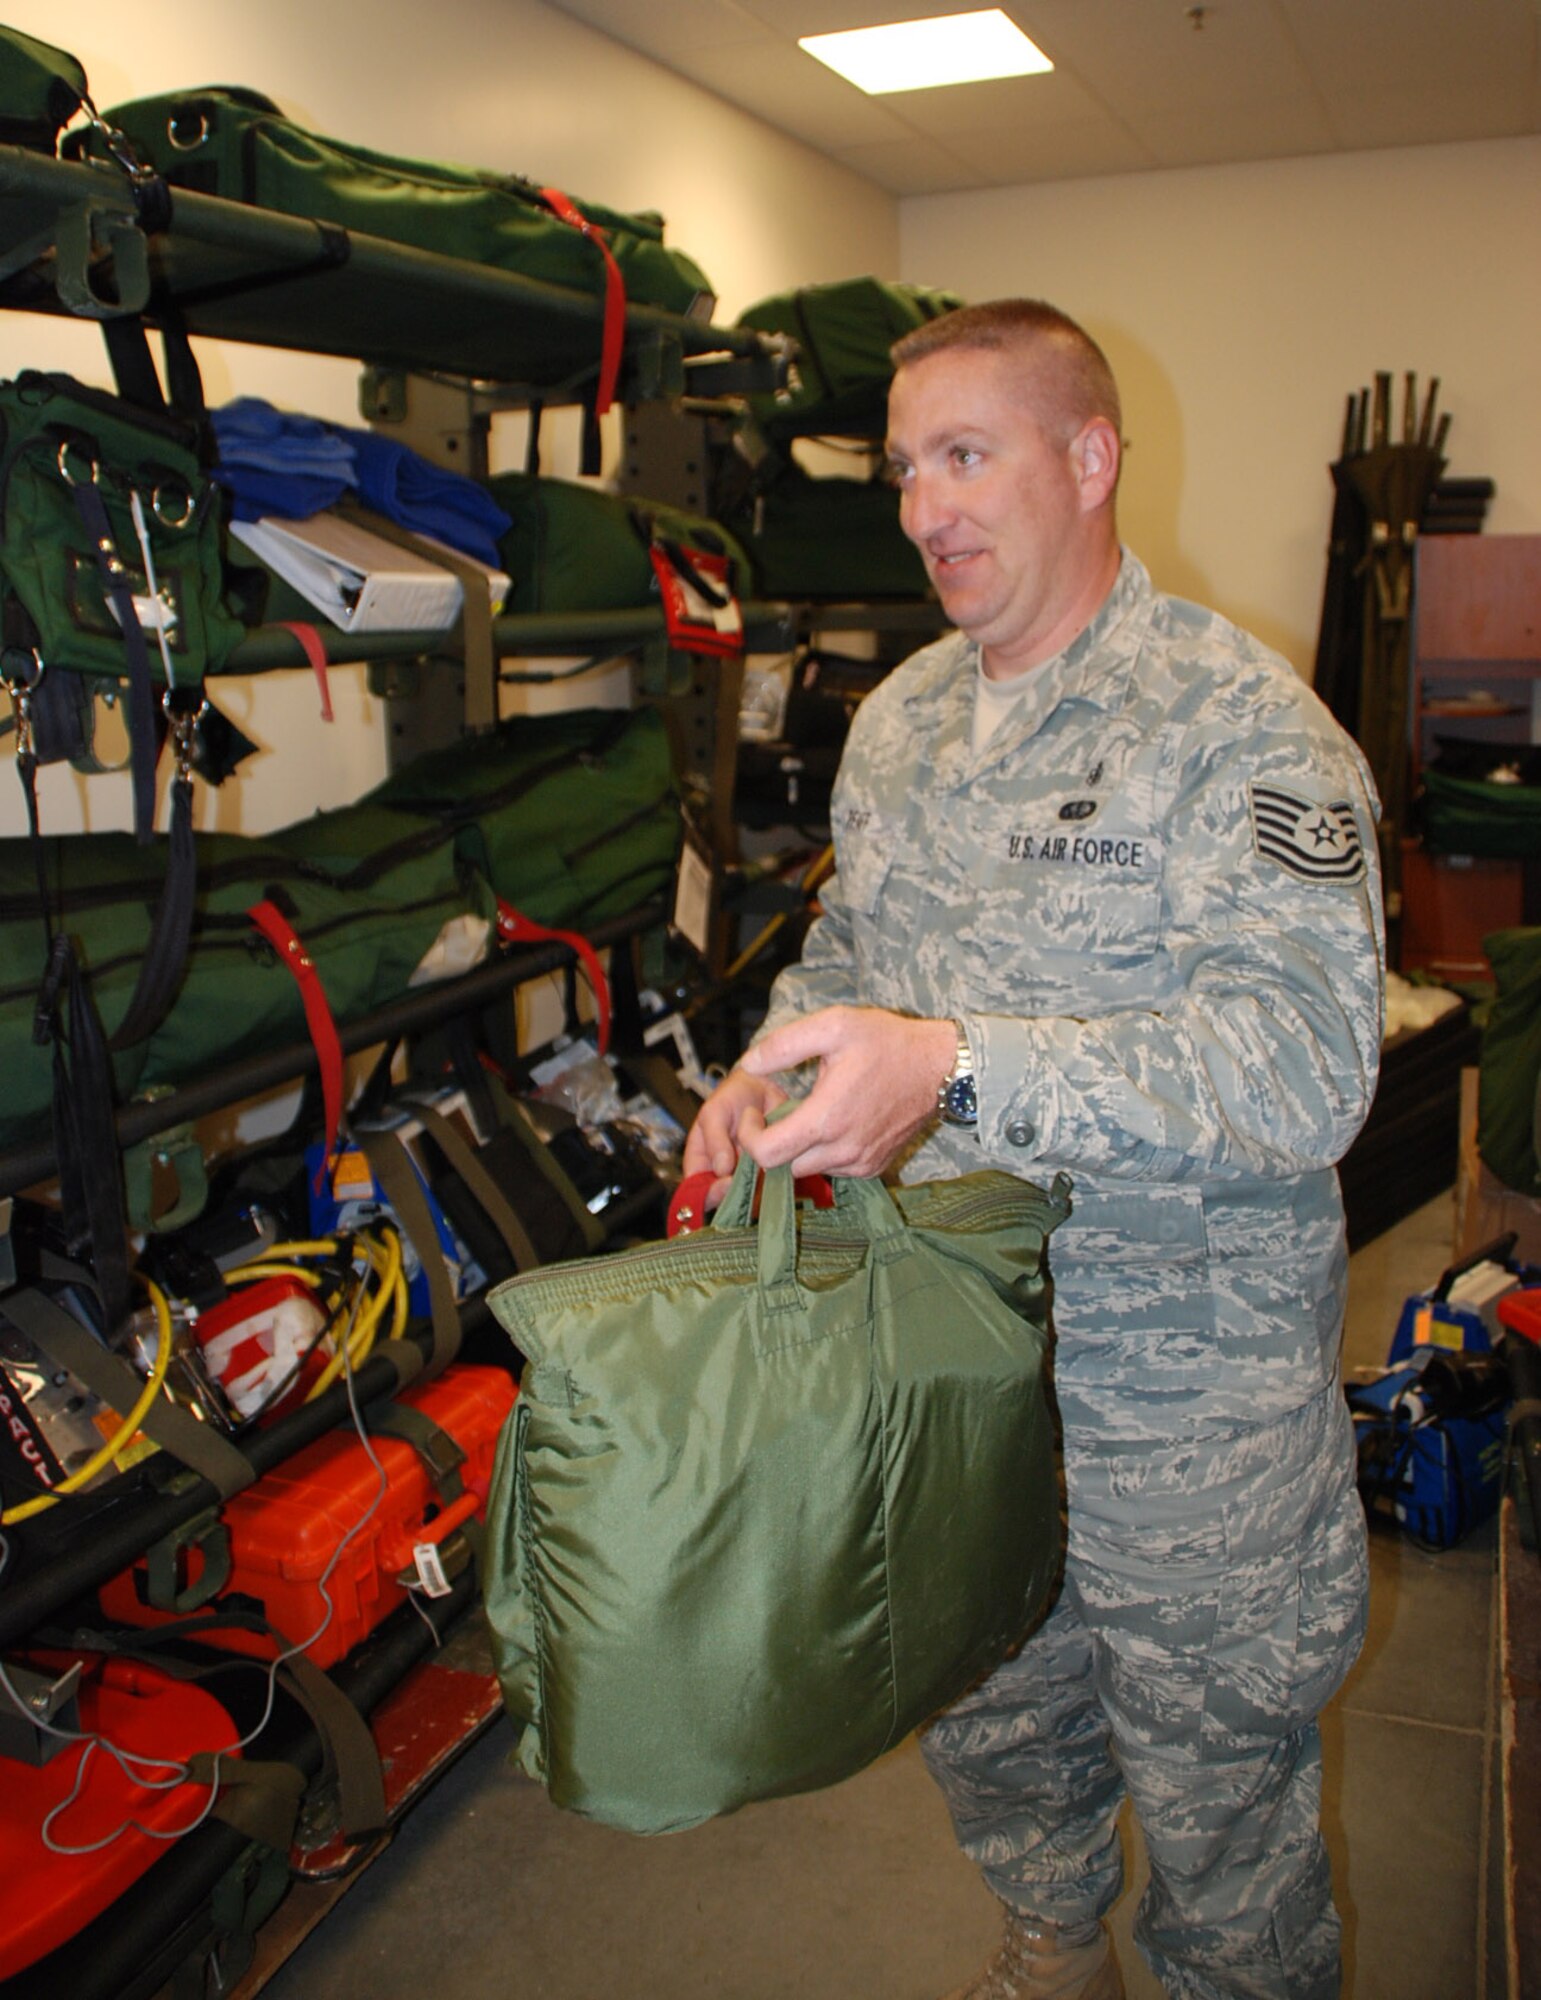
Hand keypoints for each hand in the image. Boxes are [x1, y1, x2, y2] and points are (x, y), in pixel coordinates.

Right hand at [682, 1064, 789, 1209]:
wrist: (764, 1086)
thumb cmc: (732, 1096)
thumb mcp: (714, 1111)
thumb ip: (714, 1139)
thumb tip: (721, 1169)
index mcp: (701, 1161)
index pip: (697, 1189)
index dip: (708, 1193)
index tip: (726, 1182)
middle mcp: (722, 1173)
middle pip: (724, 1199)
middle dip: (736, 1192)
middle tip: (749, 1176)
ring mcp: (746, 1175)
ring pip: (749, 1197)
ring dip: (758, 1186)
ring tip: (765, 1163)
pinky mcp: (769, 1173)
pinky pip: (771, 1186)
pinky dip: (776, 1180)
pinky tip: (778, 1163)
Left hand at [737, 1006, 956, 1180]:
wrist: (939, 1067)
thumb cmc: (887, 1043)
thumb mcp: (833, 1026)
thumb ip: (784, 1045)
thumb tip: (748, 1063)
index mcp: (826, 1119)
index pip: (767, 1154)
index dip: (749, 1136)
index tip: (754, 1113)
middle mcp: (842, 1149)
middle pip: (783, 1165)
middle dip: (773, 1140)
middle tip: (779, 1110)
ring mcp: (860, 1162)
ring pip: (808, 1168)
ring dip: (800, 1147)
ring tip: (811, 1112)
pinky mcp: (874, 1167)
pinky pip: (834, 1170)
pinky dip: (825, 1152)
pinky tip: (836, 1122)